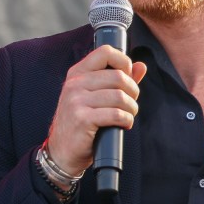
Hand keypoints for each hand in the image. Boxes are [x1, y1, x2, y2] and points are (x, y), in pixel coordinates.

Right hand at [45, 45, 146, 176]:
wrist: (62, 151)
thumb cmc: (82, 122)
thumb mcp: (96, 97)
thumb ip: (119, 81)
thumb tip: (141, 66)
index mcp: (78, 73)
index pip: (105, 52)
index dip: (124, 62)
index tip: (128, 77)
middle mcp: (75, 84)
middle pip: (118, 76)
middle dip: (133, 91)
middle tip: (131, 103)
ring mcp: (76, 101)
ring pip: (119, 96)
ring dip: (131, 108)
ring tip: (128, 115)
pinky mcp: (82, 119)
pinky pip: (116, 114)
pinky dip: (126, 120)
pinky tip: (124, 124)